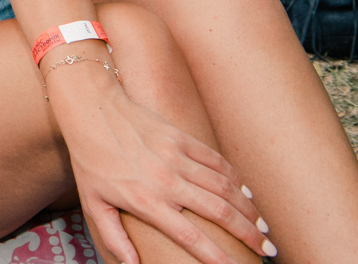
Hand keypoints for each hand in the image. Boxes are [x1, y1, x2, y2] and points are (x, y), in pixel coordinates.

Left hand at [55, 80, 271, 263]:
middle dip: (249, 235)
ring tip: (264, 228)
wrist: (90, 109)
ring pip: (225, 187)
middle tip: (268, 250)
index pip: (190, 236)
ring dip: (249, 209)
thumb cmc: (89, 159)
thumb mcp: (92, 203)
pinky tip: (247, 194)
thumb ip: (114, 237)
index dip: (217, 256)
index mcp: (145, 200)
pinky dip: (236, 179)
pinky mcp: (181, 137)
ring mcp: (176, 156)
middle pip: (219, 212)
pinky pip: (217, 161)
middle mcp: (166, 180)